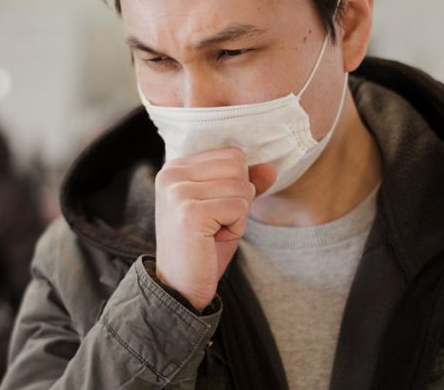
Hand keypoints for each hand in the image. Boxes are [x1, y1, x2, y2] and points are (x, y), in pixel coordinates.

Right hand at [154, 147, 275, 310]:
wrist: (181, 288)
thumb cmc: (204, 247)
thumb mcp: (228, 209)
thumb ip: (246, 183)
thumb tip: (271, 168)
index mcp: (177, 167)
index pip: (233, 155)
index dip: (236, 186)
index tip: (213, 211)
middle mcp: (172, 173)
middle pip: (238, 166)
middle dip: (238, 199)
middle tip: (215, 223)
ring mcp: (179, 191)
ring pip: (241, 187)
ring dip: (237, 216)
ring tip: (212, 232)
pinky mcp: (190, 212)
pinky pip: (239, 207)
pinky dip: (235, 227)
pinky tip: (212, 240)